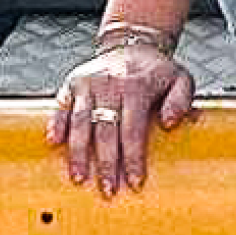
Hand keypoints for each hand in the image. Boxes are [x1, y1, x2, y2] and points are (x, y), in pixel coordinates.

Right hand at [54, 36, 197, 192]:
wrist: (133, 44)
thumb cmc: (157, 70)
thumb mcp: (181, 79)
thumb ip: (181, 101)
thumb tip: (169, 123)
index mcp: (136, 86)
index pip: (133, 130)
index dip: (133, 158)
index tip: (135, 182)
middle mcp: (109, 84)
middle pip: (105, 131)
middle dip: (107, 164)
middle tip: (108, 190)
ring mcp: (88, 84)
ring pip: (80, 122)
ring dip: (79, 152)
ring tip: (79, 177)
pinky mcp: (72, 83)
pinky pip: (61, 105)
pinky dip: (56, 124)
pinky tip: (54, 143)